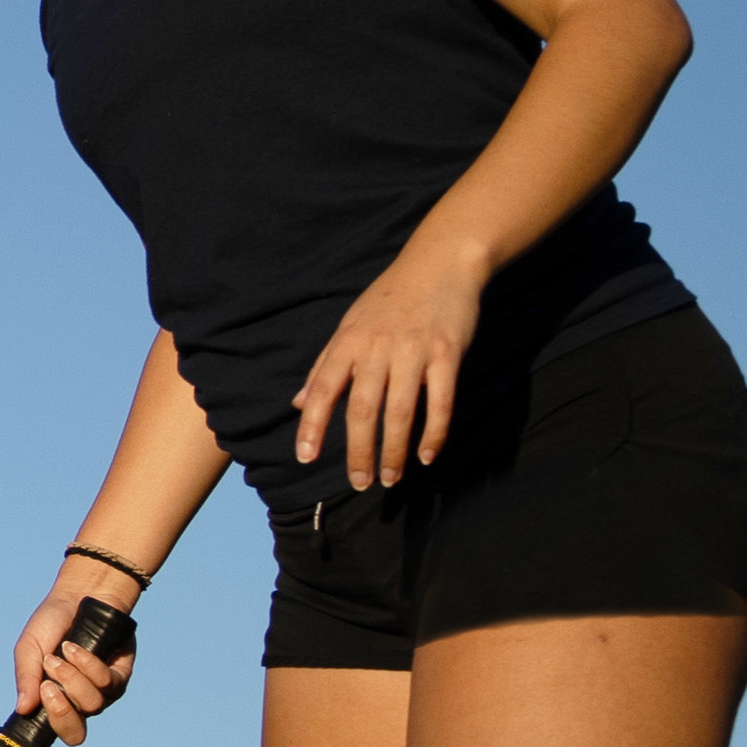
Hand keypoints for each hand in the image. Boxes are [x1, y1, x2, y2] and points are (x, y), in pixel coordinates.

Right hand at [8, 559, 142, 743]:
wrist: (78, 597)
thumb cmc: (51, 625)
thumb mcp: (29, 649)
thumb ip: (25, 679)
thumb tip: (22, 710)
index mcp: (56, 701)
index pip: (56, 731)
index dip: (49, 729)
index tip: (35, 711)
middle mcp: (80, 703)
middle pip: (76, 732)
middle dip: (61, 710)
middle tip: (48, 685)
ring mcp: (102, 692)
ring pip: (91, 705)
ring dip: (72, 679)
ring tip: (61, 654)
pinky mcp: (120, 677)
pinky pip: (106, 683)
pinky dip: (87, 665)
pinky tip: (74, 648)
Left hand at [291, 244, 482, 490]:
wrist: (440, 263)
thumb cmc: (390, 298)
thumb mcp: (349, 326)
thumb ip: (325, 366)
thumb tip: (299, 403)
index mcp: (347, 343)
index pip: (322, 389)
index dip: (312, 425)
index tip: (305, 457)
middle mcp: (377, 349)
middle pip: (362, 408)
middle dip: (359, 450)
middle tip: (359, 483)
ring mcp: (414, 352)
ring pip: (401, 411)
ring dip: (394, 450)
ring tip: (390, 479)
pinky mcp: (447, 354)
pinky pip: (441, 401)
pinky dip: (434, 432)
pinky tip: (428, 455)